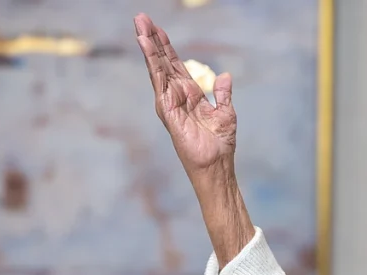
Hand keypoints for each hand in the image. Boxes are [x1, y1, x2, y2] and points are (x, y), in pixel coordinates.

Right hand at [134, 13, 236, 176]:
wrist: (216, 164)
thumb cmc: (220, 144)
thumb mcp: (226, 113)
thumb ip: (222, 94)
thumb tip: (224, 76)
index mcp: (190, 94)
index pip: (175, 65)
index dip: (167, 47)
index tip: (158, 29)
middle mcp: (177, 95)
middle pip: (162, 62)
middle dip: (153, 39)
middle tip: (142, 17)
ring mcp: (169, 101)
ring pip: (157, 67)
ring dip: (148, 45)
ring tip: (140, 25)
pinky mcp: (167, 107)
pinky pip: (158, 79)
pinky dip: (152, 61)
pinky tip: (146, 45)